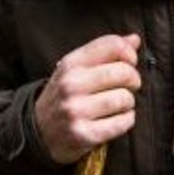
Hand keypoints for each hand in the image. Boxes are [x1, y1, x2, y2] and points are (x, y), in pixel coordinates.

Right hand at [34, 33, 141, 164]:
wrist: (38, 132)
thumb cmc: (65, 96)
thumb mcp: (77, 69)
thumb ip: (106, 52)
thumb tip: (135, 40)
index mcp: (71, 64)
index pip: (112, 45)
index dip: (129, 52)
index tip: (130, 62)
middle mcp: (71, 85)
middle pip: (123, 72)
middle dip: (134, 79)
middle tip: (130, 85)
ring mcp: (76, 110)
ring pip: (124, 98)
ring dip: (129, 102)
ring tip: (120, 104)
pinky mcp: (84, 135)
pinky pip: (122, 122)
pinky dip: (127, 120)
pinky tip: (118, 118)